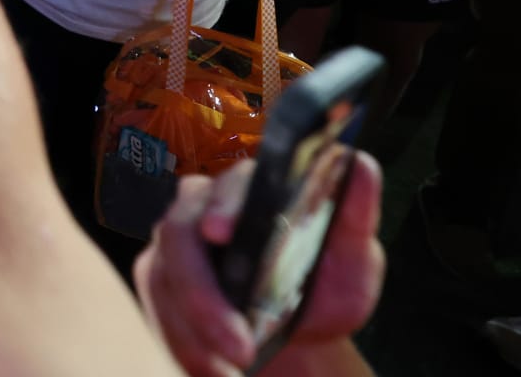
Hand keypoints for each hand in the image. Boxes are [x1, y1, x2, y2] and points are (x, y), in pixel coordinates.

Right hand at [134, 152, 384, 376]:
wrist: (295, 335)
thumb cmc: (324, 288)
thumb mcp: (353, 260)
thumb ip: (355, 216)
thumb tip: (362, 164)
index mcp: (252, 188)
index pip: (231, 185)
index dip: (223, 206)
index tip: (221, 234)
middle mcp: (202, 204)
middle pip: (178, 232)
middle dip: (202, 295)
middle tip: (239, 349)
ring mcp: (174, 242)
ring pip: (164, 278)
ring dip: (194, 332)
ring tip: (227, 374)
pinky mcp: (158, 278)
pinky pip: (158, 310)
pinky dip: (183, 346)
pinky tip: (214, 373)